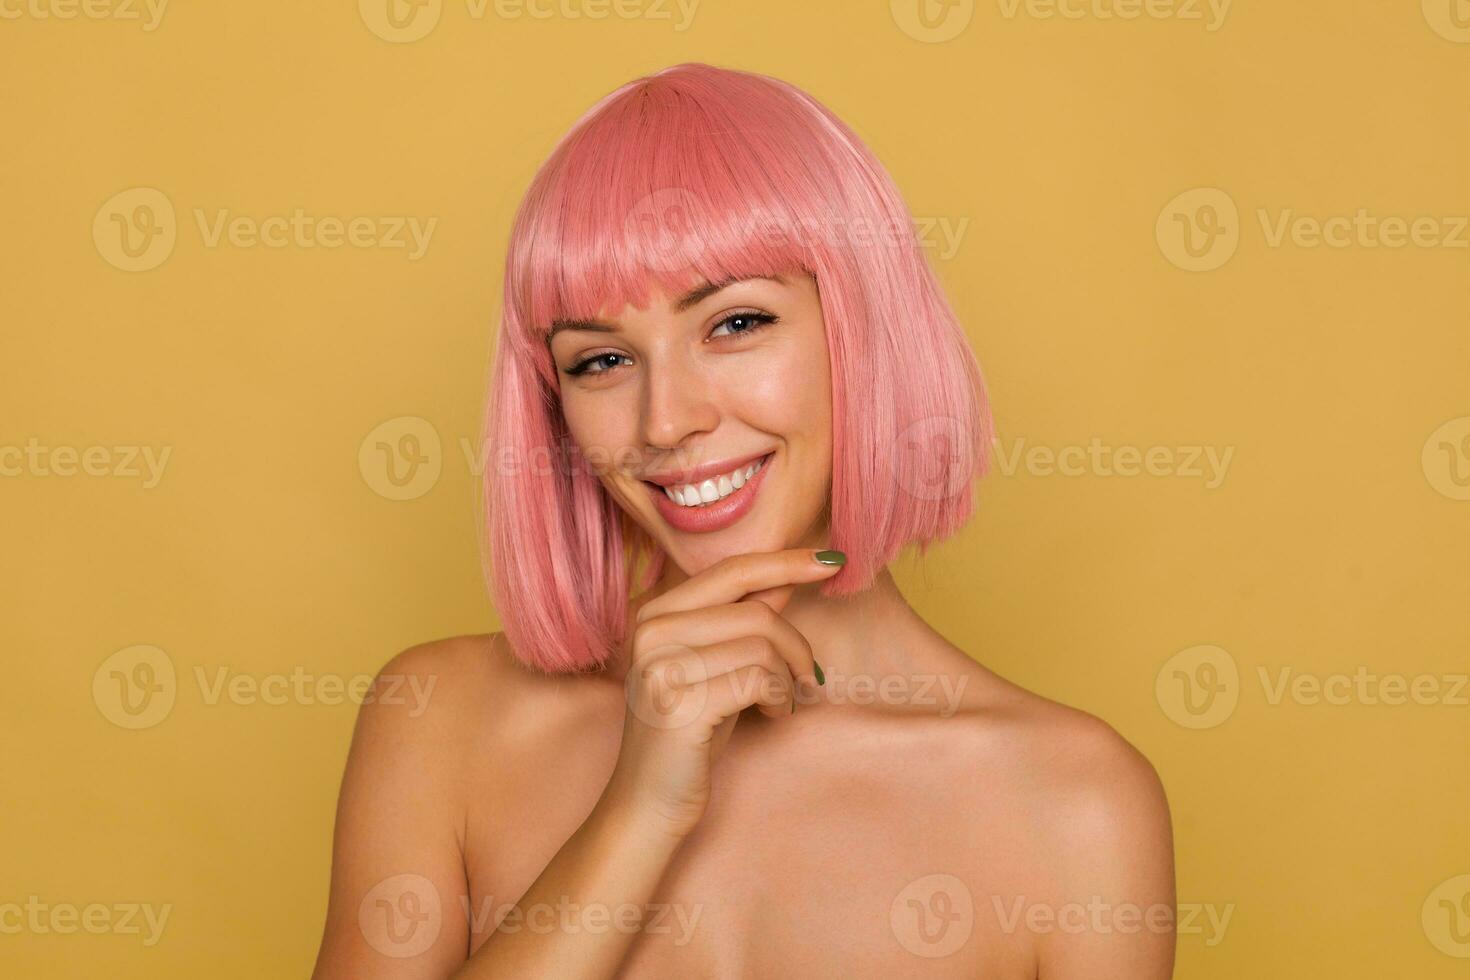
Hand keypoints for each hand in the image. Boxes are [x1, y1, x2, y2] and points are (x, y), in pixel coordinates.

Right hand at [601, 548, 842, 837]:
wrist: (646, 803)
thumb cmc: (689, 733)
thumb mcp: (715, 666)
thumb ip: (741, 618)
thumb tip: (787, 576)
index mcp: (654, 612)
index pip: (732, 570)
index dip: (786, 562)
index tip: (833, 560)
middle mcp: (651, 631)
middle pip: (757, 612)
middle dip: (797, 646)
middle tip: (806, 678)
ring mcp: (661, 666)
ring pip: (763, 646)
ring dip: (788, 679)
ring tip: (779, 704)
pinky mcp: (679, 703)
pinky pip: (759, 680)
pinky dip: (780, 699)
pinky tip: (769, 716)